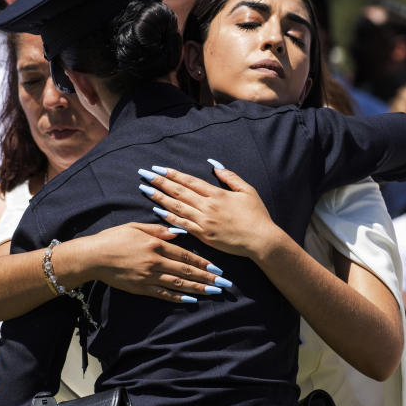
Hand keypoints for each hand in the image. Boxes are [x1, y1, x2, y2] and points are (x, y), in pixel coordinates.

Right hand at [75, 222, 230, 301]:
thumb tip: (179, 232)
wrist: (93, 256)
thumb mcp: (137, 227)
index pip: (185, 255)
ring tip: (213, 292)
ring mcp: (148, 277)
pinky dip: (178, 297)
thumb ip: (159, 230)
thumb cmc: (114, 238)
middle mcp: (155, 262)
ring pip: (178, 284)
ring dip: (198, 288)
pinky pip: (163, 294)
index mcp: (156, 245)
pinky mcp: (141, 288)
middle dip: (207, 278)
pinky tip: (191, 300)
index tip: (217, 268)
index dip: (203, 262)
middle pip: (186, 271)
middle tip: (223, 283)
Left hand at [137, 162, 284, 261]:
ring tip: (146, 189)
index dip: (173, 174)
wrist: (260, 240)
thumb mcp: (247, 191)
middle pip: (179, 192)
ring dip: (160, 197)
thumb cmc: (256, 215)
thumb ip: (230, 177)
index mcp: (217, 194)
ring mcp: (204, 222)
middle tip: (145, 175)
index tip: (159, 169)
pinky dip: (169, 217)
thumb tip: (215, 165)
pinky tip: (158, 210)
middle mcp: (208, 206)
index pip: (190, 181)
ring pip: (177, 207)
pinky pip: (182, 225)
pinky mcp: (204, 236)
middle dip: (160, 182)